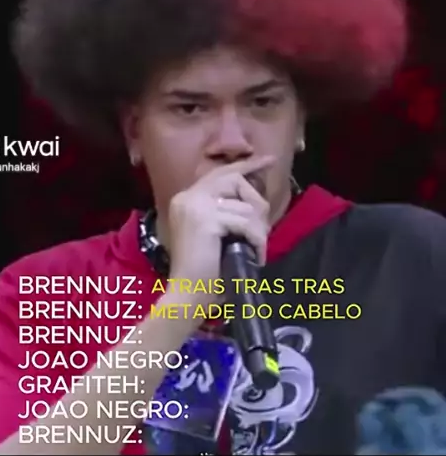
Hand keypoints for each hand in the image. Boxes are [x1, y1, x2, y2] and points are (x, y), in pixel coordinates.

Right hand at [167, 155, 273, 285]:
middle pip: (235, 180)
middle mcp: (188, 197)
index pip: (221, 173)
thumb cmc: (204, 272)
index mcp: (186, 199)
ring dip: (258, 230)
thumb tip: (255, 201)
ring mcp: (195, 206)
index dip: (247, 165)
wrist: (188, 295)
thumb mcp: (216, 234)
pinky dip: (257, 240)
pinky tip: (254, 255)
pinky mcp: (207, 220)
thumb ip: (227, 212)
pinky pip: (247, 223)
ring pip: (245, 206)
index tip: (269, 160)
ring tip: (255, 248)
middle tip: (263, 226)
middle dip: (256, 201)